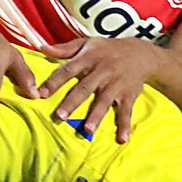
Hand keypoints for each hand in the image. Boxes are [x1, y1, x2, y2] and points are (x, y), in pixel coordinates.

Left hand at [38, 38, 159, 141]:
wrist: (140, 54)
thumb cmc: (107, 49)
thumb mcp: (87, 43)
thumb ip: (64, 49)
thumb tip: (41, 48)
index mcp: (88, 59)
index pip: (68, 70)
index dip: (54, 82)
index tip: (41, 94)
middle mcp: (101, 72)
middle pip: (84, 89)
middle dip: (72, 103)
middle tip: (60, 116)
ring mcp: (115, 85)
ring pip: (104, 101)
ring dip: (96, 116)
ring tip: (88, 129)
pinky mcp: (128, 95)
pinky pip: (126, 111)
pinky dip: (124, 125)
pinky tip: (122, 139)